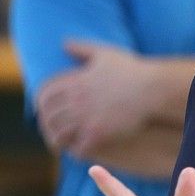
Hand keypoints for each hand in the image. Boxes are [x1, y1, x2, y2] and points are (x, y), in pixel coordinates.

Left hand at [37, 41, 150, 155]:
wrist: (153, 89)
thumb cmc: (133, 70)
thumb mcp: (105, 53)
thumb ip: (82, 48)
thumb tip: (64, 44)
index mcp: (75, 82)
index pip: (44, 95)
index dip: (41, 104)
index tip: (43, 110)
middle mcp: (76, 101)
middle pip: (49, 116)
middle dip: (47, 124)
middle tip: (52, 130)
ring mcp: (86, 118)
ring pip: (60, 134)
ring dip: (58, 140)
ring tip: (62, 145)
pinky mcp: (99, 133)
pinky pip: (79, 147)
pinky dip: (77, 151)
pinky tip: (81, 151)